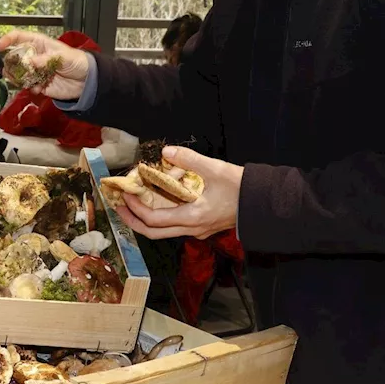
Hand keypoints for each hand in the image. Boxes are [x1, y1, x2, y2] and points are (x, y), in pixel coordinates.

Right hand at [0, 31, 90, 100]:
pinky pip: (27, 86)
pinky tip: (37, 88)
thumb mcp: (63, 56)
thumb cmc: (77, 61)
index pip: (18, 37)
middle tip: (9, 70)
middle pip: (14, 57)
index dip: (7, 40)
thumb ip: (47, 59)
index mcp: (38, 44)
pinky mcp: (38, 84)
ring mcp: (35, 70)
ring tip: (20, 81)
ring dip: (16, 77)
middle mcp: (33, 56)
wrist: (86, 81)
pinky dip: (29, 88)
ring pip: (17, 73)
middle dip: (9, 63)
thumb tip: (31, 62)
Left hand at [116, 147, 243, 239]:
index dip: (135, 208)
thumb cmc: (242, 188)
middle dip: (132, 220)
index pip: (154, 220)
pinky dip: (159, 216)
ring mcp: (198, 230)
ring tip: (132, 203)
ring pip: (163, 232)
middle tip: (118, 205)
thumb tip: (166, 150)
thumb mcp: (216, 169)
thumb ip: (189, 159)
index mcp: (193, 217)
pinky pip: (174, 226)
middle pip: (154, 233)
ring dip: (144, 219)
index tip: (125, 193)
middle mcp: (192, 229)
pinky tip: (155, 201)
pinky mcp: (202, 226)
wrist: (265, 204)